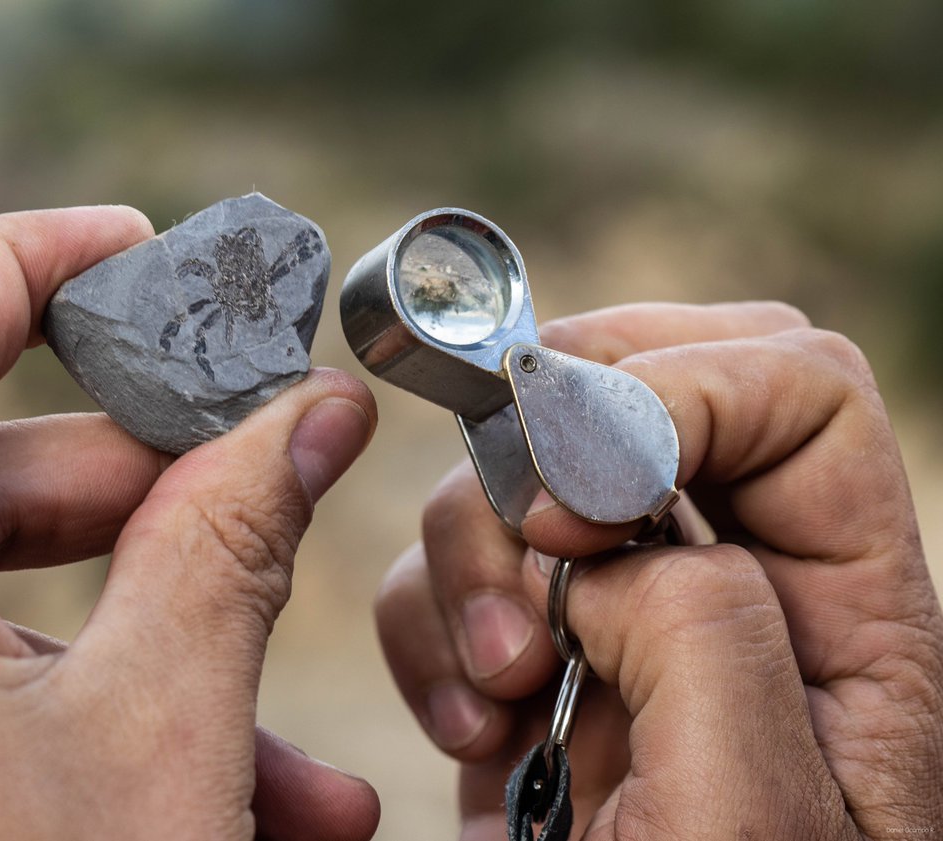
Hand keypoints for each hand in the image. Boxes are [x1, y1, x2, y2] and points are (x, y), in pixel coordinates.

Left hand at [0, 207, 379, 840]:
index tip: (133, 238)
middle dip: (143, 482)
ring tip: (290, 734)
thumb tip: (310, 413)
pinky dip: (105, 706)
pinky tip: (245, 786)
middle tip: (261, 474)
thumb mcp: (163, 732)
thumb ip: (232, 544)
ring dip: (157, 635)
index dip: (33, 262)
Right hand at [376, 302, 942, 838]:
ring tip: (495, 690)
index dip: (674, 393)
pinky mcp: (542, 653)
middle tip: (520, 540)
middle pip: (650, 380)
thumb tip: (599, 546)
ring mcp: (628, 614)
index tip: (570, 502)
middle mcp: (742, 585)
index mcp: (851, 612)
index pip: (796, 386)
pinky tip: (468, 727)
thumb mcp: (748, 817)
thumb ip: (702, 630)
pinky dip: (430, 617)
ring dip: (474, 552)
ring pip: (528, 467)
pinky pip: (461, 562)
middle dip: (549, 438)